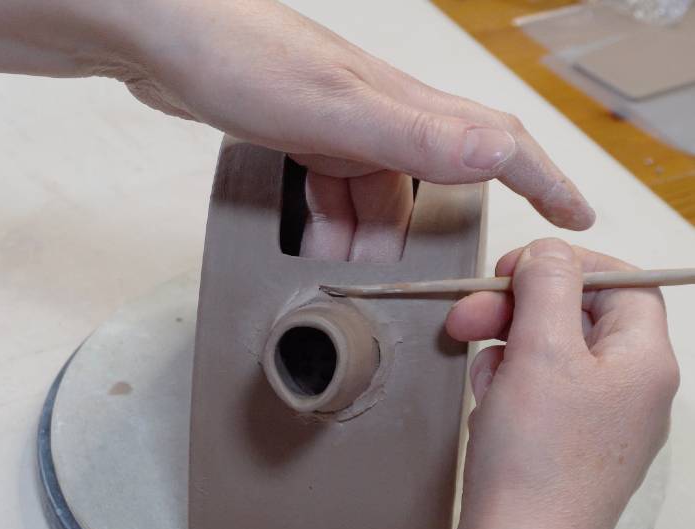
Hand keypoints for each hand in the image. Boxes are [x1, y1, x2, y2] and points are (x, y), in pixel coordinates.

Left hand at [114, 0, 594, 258]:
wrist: (162, 40)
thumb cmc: (240, 57)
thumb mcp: (337, 108)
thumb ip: (419, 135)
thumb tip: (499, 151)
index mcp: (406, 111)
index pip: (496, 144)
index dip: (543, 182)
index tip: (575, 217)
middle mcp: (384, 121)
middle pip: (424, 197)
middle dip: (404, 245)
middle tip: (382, 280)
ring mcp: (345, 132)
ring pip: (375, 204)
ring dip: (356, 240)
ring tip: (326, 263)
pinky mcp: (311, 141)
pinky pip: (336, 197)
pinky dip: (328, 224)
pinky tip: (309, 236)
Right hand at [371, 239, 677, 528]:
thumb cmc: (537, 464)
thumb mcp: (541, 351)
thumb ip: (548, 285)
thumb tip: (549, 252)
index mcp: (643, 360)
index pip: (619, 283)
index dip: (566, 265)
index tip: (515, 270)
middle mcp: (630, 388)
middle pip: (575, 316)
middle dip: (517, 309)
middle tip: (469, 314)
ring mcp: (598, 418)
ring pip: (549, 352)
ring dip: (506, 349)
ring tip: (484, 378)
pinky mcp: (566, 440)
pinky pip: (537, 389)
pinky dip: (507, 385)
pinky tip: (490, 406)